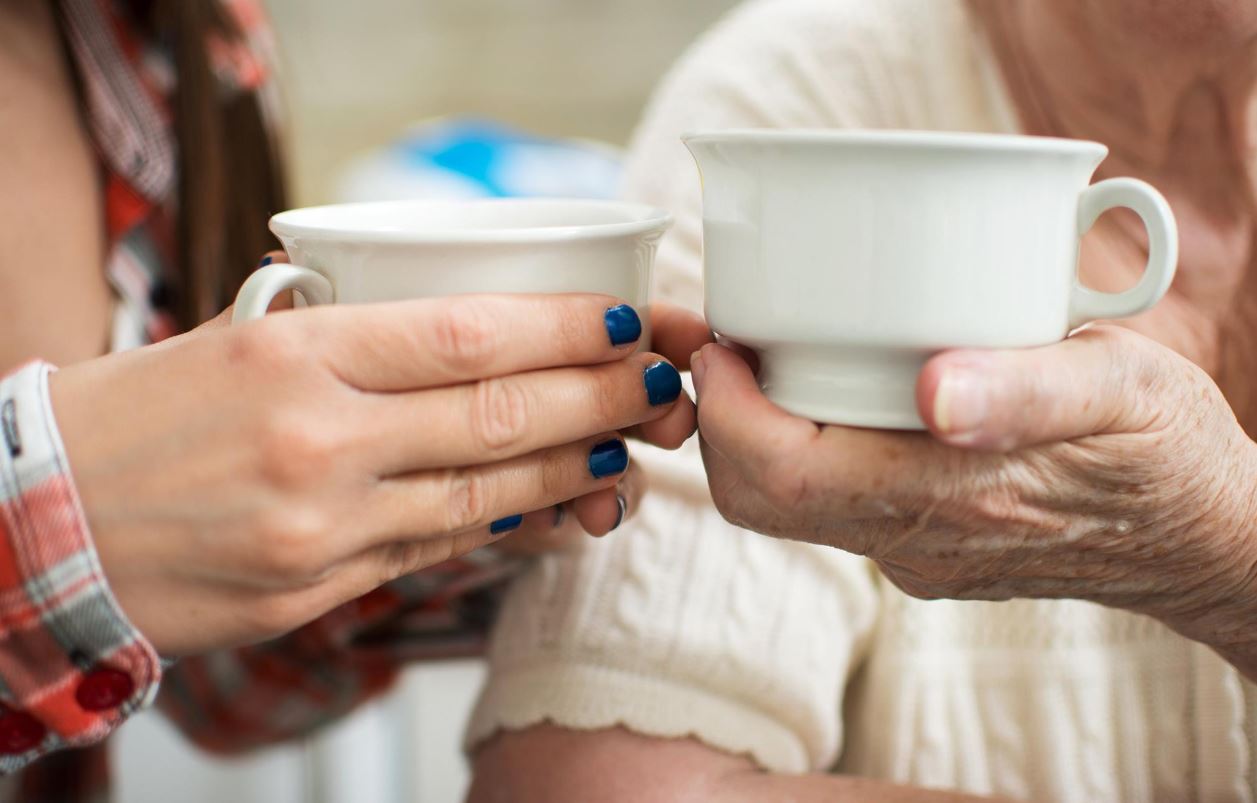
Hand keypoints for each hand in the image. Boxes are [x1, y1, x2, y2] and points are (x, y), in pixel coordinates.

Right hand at [51, 290, 705, 654]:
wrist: (44, 524)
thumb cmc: (142, 416)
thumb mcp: (238, 341)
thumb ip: (350, 339)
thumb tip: (470, 336)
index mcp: (296, 353)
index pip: (466, 333)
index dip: (562, 328)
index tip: (621, 320)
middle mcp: (316, 439)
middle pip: (500, 415)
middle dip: (601, 399)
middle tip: (659, 385)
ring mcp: (322, 525)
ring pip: (486, 493)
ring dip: (576, 471)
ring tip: (631, 450)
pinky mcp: (317, 589)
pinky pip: (440, 552)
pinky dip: (511, 528)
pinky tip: (559, 511)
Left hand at [691, 326, 1256, 677]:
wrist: (1207, 542)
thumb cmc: (1170, 452)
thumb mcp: (1122, 388)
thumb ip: (1025, 390)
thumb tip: (933, 390)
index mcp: (953, 496)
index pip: (783, 478)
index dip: (728, 413)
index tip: (722, 345)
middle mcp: (917, 541)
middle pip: (762, 501)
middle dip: (722, 425)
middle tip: (730, 345)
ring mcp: (916, 555)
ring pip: (790, 508)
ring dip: (756, 437)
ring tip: (767, 357)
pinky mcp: (925, 551)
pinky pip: (833, 508)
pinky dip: (805, 451)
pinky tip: (834, 394)